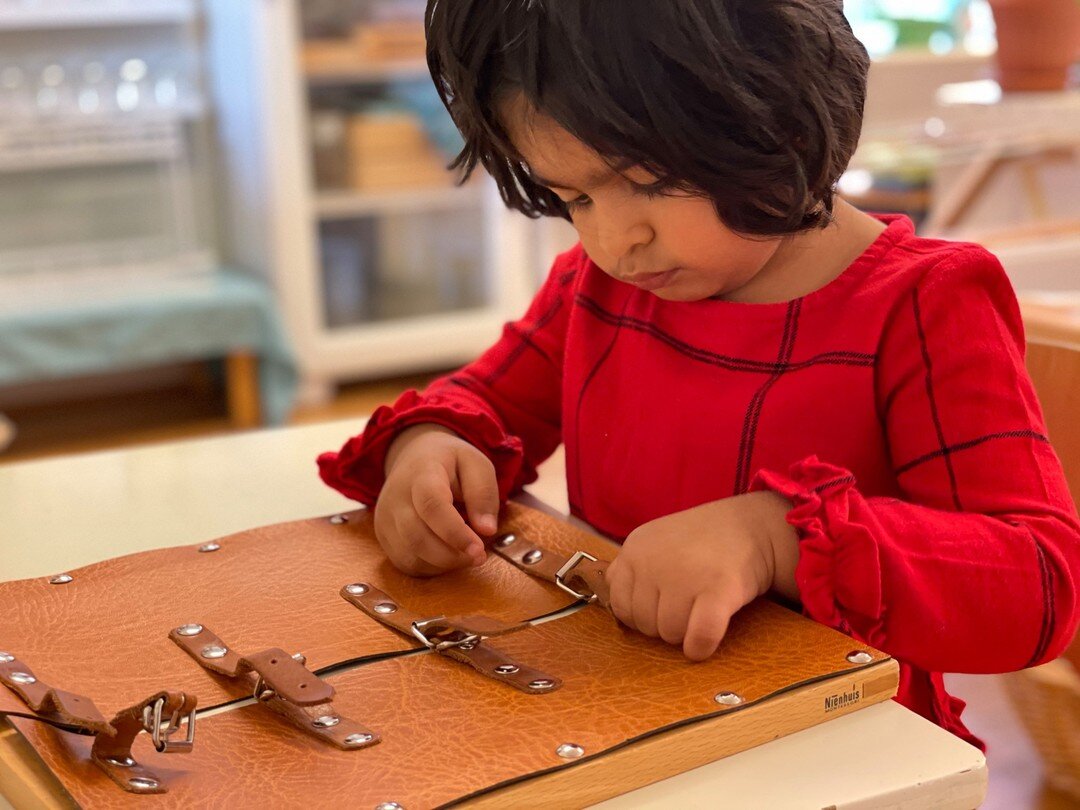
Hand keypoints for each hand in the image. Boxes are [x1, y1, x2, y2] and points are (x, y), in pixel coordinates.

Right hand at [374, 424, 499, 576]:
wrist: (414, 456)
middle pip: (417, 537)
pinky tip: (447, 555)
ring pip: (410, 555)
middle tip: (479, 556)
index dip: (455, 532)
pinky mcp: (383, 536)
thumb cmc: (450, 462)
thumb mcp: (475, 464)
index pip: (431, 505)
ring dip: (443, 563)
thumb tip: (486, 530)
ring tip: (465, 553)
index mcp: (421, 472)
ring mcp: (385, 518)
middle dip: (452, 555)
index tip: (478, 549)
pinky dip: (431, 567)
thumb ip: (483, 494)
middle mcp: (396, 497)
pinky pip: (406, 563)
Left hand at [605, 492, 797, 660]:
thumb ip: (632, 568)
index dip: (641, 614)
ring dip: (686, 634)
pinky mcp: (718, 589)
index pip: (620, 604)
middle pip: (645, 624)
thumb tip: (611, 598)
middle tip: (688, 604)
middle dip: (665, 623)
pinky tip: (704, 644)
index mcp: (635, 548)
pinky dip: (701, 647)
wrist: (754, 525)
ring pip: (670, 634)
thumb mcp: (656, 541)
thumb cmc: (703, 541)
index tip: (663, 606)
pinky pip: (700, 636)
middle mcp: (653, 560)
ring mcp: (685, 574)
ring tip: (702, 608)